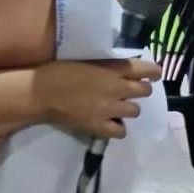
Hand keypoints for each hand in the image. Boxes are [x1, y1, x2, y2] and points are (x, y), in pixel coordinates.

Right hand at [32, 58, 160, 138]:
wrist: (41, 92)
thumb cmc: (59, 71)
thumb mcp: (87, 61)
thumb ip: (107, 66)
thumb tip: (123, 71)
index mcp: (111, 69)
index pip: (146, 70)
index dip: (153, 72)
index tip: (152, 74)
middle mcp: (116, 88)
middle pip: (144, 91)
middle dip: (140, 90)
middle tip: (128, 90)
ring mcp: (109, 109)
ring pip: (135, 111)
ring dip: (128, 108)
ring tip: (116, 107)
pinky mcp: (100, 126)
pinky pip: (121, 131)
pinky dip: (117, 127)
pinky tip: (109, 122)